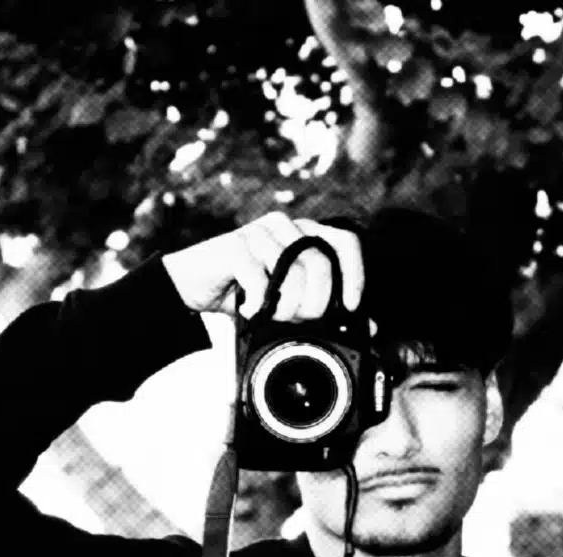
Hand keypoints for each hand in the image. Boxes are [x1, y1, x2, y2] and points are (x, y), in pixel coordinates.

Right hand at [161, 211, 364, 320]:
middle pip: (321, 266)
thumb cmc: (246, 291)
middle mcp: (287, 226)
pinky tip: (249, 310)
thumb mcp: (290, 301)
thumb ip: (325, 307)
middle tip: (297, 320)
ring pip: (293, 274)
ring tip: (269, 315)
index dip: (355, 275)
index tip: (351, 307)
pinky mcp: (236, 245)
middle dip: (314, 304)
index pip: (346, 242)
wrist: (194, 286)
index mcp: (305, 234)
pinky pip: (260, 280)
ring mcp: (261, 232)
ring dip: (284, 307)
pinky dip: (257, 305)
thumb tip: (368, 325)